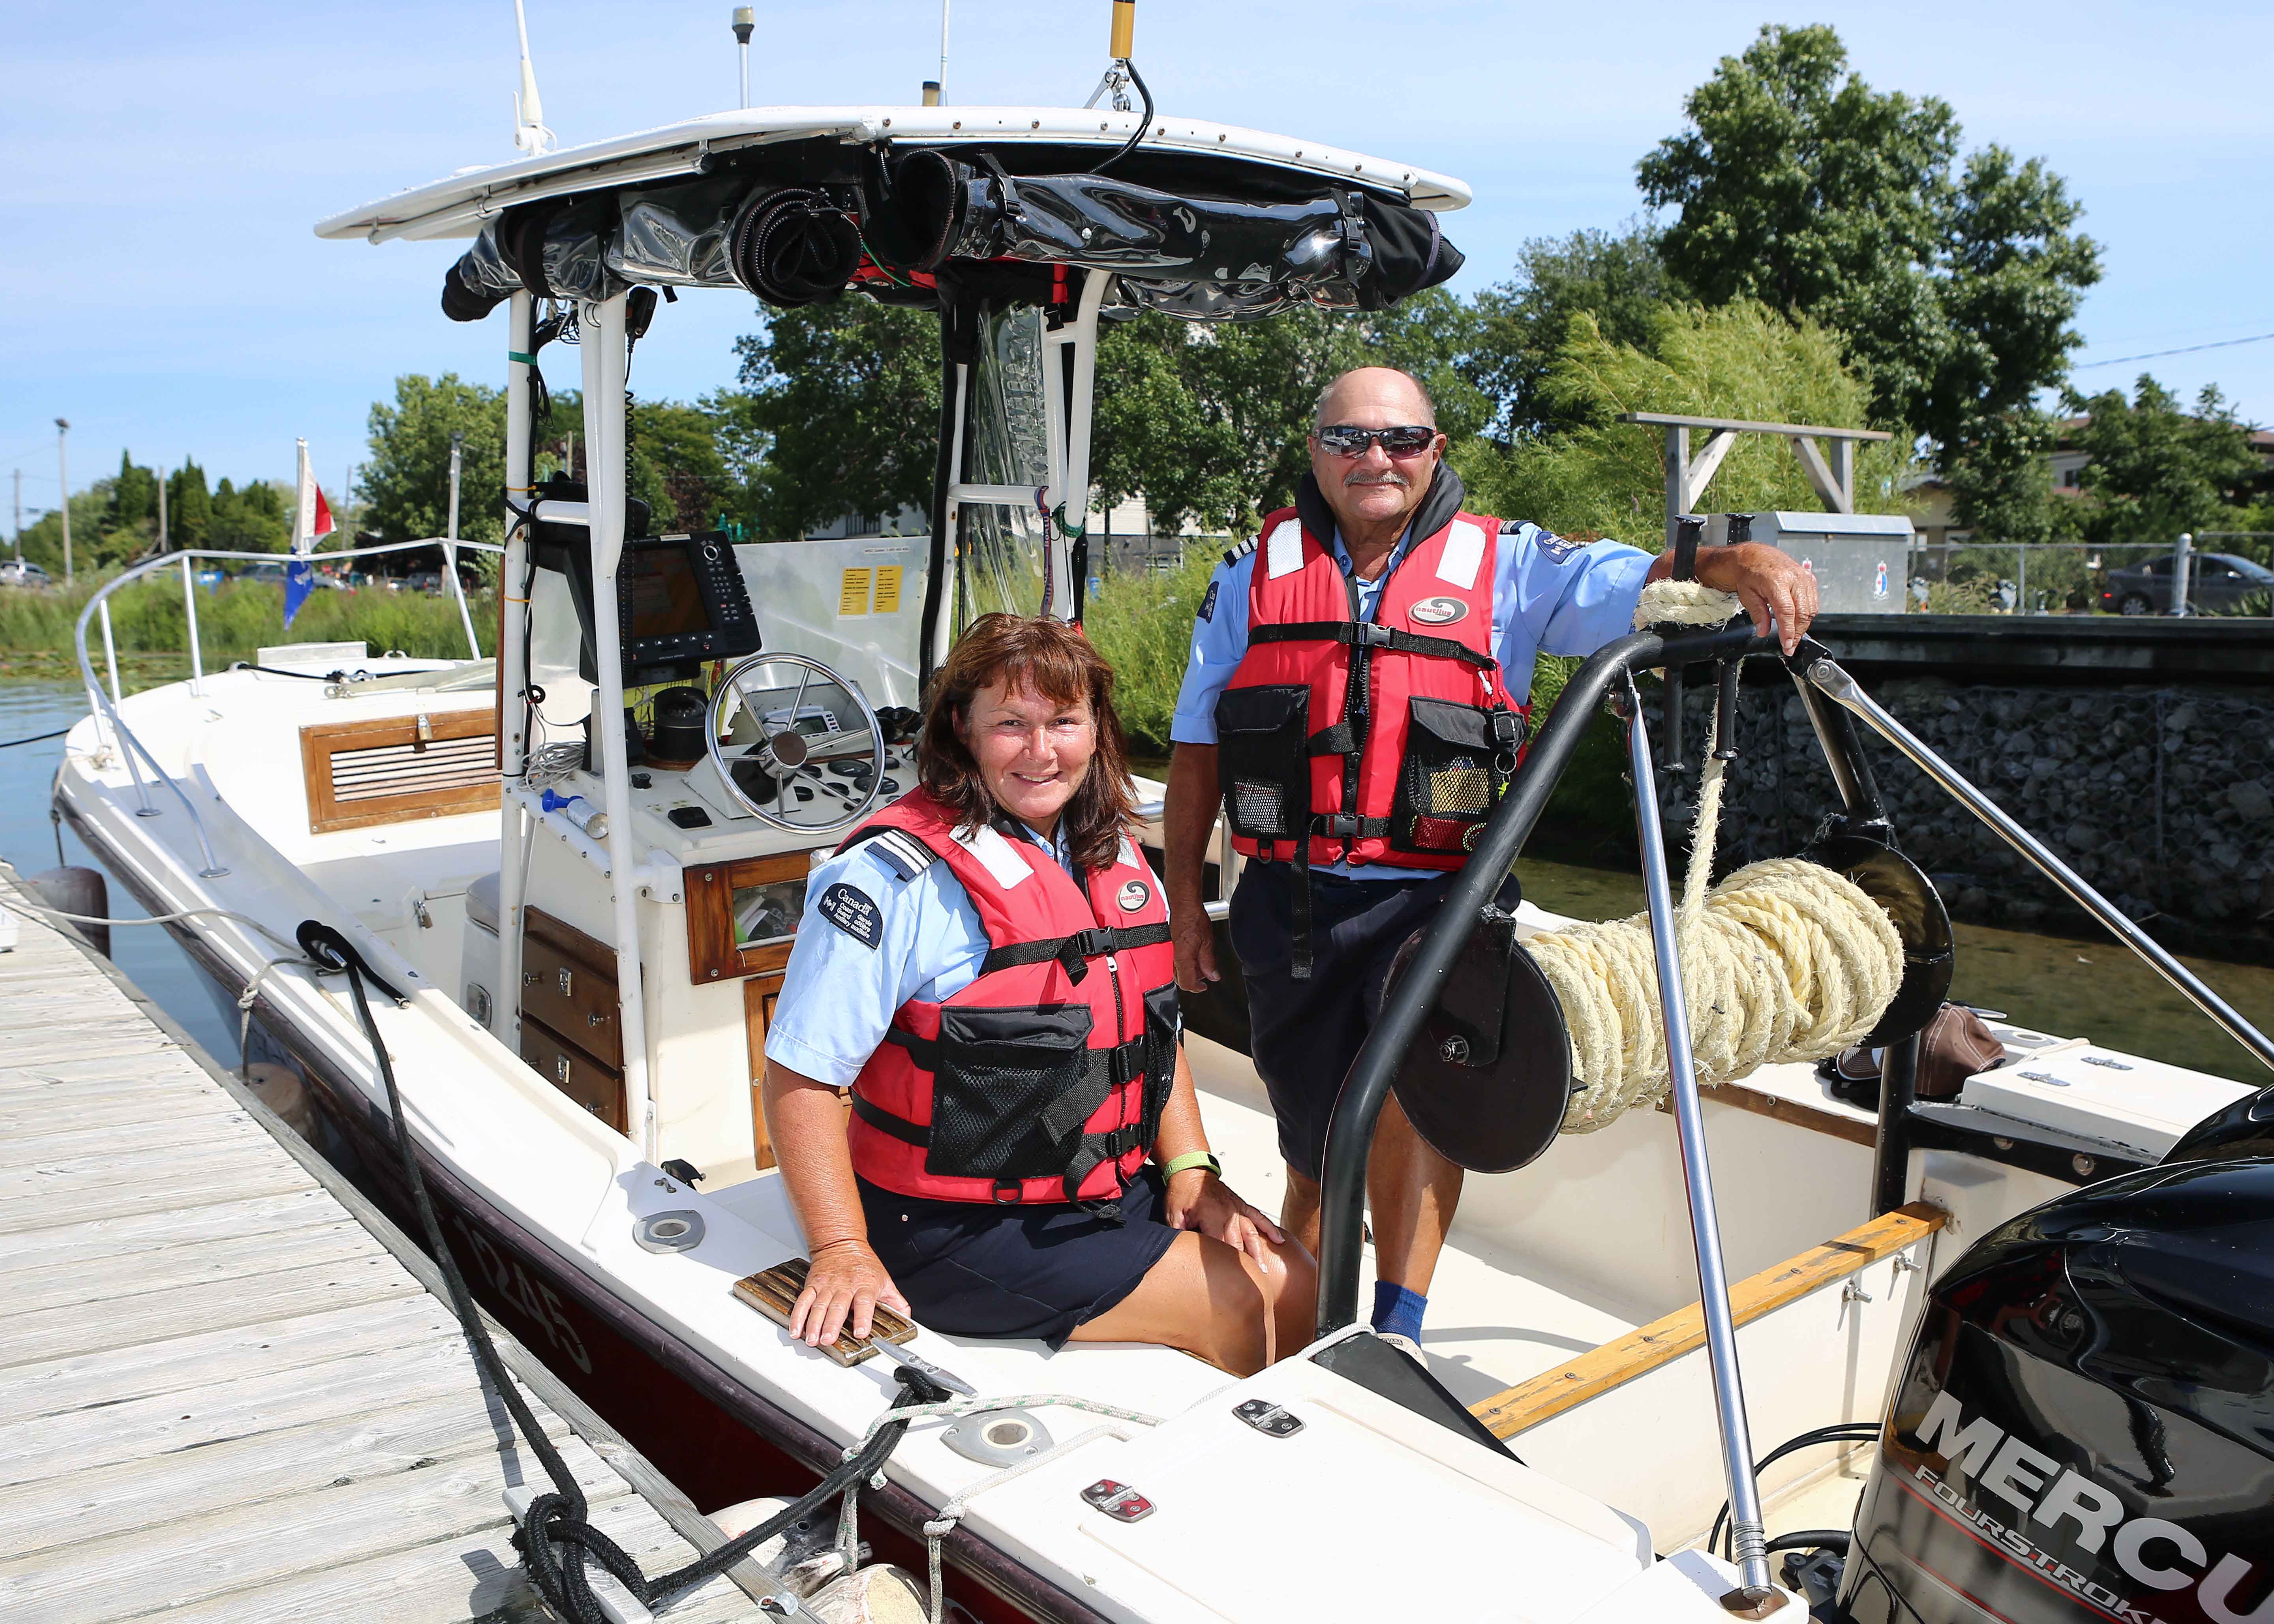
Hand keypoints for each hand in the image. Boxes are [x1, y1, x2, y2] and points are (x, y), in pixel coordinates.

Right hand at [789, 1239, 909, 1347]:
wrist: (842, 1242)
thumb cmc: (864, 1265)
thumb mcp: (885, 1281)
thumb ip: (897, 1303)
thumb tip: (908, 1319)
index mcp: (865, 1285)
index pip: (865, 1302)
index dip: (863, 1318)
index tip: (861, 1332)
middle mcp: (845, 1285)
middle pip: (838, 1306)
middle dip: (831, 1324)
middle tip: (827, 1339)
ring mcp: (827, 1285)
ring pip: (819, 1305)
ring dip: (813, 1324)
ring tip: (811, 1339)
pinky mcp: (813, 1285)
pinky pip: (803, 1301)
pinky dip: (798, 1315)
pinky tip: (796, 1329)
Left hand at [1164, 1170, 1285, 1271]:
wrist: (1190, 1170)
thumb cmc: (1181, 1191)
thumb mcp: (1174, 1214)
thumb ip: (1179, 1234)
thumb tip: (1180, 1253)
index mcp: (1211, 1216)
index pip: (1219, 1245)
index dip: (1224, 1264)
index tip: (1229, 1281)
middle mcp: (1228, 1213)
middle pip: (1238, 1243)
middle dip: (1245, 1264)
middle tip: (1251, 1283)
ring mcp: (1237, 1208)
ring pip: (1252, 1232)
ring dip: (1258, 1251)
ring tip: (1263, 1269)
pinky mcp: (1241, 1205)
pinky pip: (1258, 1216)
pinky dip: (1270, 1228)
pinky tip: (1279, 1240)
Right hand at [1170, 893, 1219, 993]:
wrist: (1182, 905)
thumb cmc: (1193, 918)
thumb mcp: (1207, 943)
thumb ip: (1209, 962)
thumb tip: (1212, 975)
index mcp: (1182, 958)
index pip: (1186, 983)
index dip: (1197, 988)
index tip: (1204, 986)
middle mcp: (1172, 957)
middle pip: (1180, 978)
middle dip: (1194, 978)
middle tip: (1205, 972)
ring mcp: (1168, 952)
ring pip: (1177, 970)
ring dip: (1189, 970)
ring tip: (1200, 960)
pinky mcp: (1167, 946)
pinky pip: (1174, 961)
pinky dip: (1184, 962)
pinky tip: (1192, 953)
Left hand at [1695, 541, 1819, 655]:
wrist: (1755, 556)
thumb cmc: (1749, 573)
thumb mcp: (1747, 595)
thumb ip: (1758, 614)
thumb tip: (1764, 631)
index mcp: (1777, 581)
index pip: (1787, 611)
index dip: (1788, 631)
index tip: (1787, 645)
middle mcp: (1794, 578)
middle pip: (1803, 612)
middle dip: (1797, 633)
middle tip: (1790, 646)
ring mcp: (1804, 577)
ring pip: (1811, 608)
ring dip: (1803, 625)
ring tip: (1793, 636)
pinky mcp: (1809, 577)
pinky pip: (1813, 600)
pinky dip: (1808, 613)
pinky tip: (1799, 621)